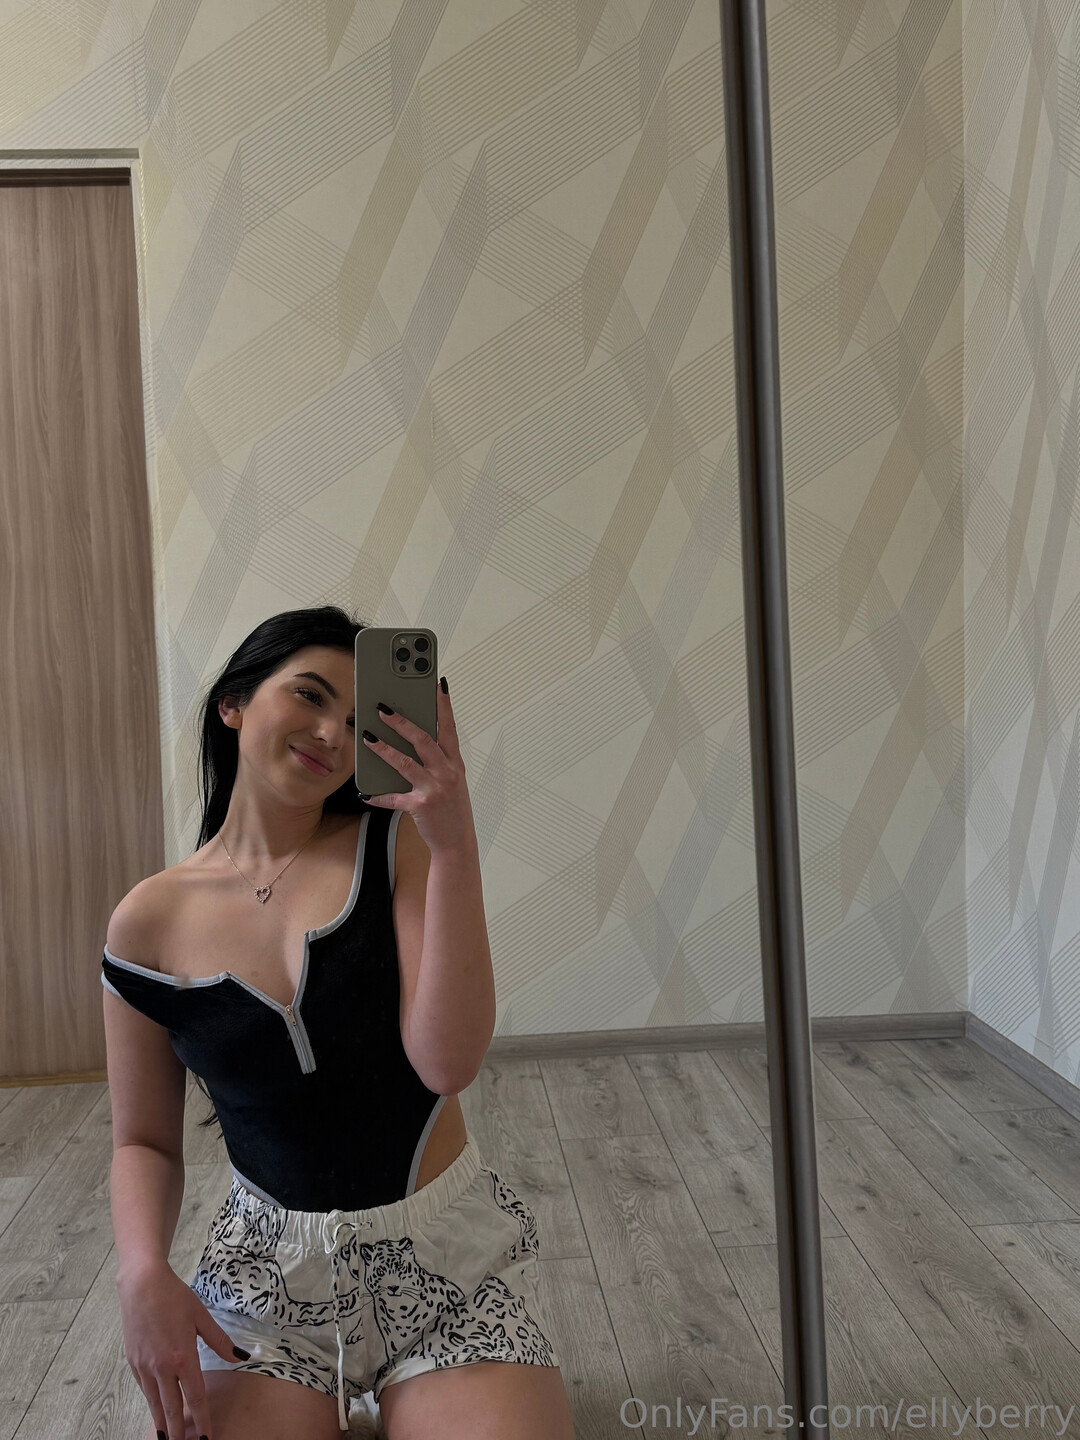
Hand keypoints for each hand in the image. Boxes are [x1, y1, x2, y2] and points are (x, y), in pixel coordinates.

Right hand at [117, 1260, 245, 1439]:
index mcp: (183, 1357)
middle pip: (172, 1408)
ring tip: (168, 1438)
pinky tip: (156, 1410)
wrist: (141, 1284)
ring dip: (163, 1423)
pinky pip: (144, 1389)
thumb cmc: (174, 1297)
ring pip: (155, 1403)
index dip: (202, 1419)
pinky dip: (151, 1403)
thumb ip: (220, 1341)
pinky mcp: (133, 1362)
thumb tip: (240, 1356)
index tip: (207, 1436)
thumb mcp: (201, 1316)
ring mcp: (145, 1366)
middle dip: (178, 1432)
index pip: (195, 1397)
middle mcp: (162, 1367)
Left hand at [360, 677, 475, 856]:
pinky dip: (378, 796)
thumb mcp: (452, 780)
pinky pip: (393, 798)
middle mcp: (446, 772)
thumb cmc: (452, 809)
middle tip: (383, 709)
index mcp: (454, 763)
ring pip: (405, 763)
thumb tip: (415, 739)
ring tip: (367, 738)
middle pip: (423, 740)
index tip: (437, 685)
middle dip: (401, 722)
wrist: (457, 841)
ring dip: (383, 749)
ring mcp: (434, 788)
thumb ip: (438, 760)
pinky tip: (365, 794)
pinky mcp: (420, 805)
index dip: (444, 705)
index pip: (449, 728)